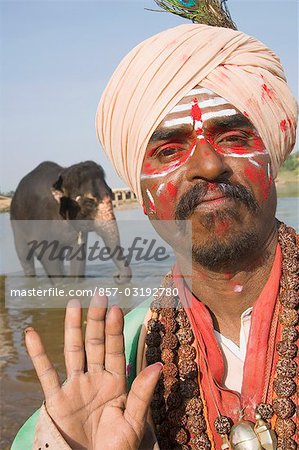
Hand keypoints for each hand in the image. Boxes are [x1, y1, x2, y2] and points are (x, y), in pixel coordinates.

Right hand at [25, 295, 161, 449]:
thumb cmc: (117, 449)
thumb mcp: (133, 422)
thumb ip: (142, 393)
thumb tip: (159, 365)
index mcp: (116, 383)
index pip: (116, 350)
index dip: (115, 330)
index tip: (116, 309)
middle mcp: (95, 379)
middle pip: (95, 344)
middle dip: (97, 321)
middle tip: (99, 295)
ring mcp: (75, 386)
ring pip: (73, 351)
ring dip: (73, 328)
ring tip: (74, 304)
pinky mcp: (56, 399)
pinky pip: (45, 373)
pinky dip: (38, 354)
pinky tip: (32, 334)